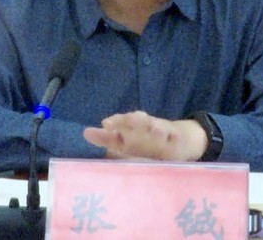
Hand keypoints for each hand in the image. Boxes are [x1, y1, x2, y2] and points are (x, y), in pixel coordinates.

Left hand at [82, 110, 207, 161]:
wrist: (178, 140)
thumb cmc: (145, 142)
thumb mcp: (125, 142)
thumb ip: (106, 139)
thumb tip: (85, 133)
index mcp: (133, 128)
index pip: (123, 122)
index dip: (116, 122)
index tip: (106, 124)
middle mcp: (146, 127)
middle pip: (140, 121)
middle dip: (135, 120)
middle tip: (129, 120)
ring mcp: (162, 132)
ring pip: (159, 128)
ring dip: (157, 128)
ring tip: (155, 131)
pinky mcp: (176, 139)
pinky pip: (176, 138)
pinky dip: (175, 137)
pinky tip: (175, 138)